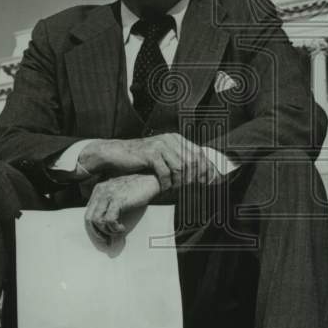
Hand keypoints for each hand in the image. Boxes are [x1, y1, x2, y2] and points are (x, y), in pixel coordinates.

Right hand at [79, 134, 217, 190]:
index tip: (211, 181)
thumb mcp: (161, 155)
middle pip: (192, 161)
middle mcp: (170, 139)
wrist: (116, 153)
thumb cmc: (139, 158)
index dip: (207, 167)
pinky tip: (164, 188)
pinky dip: (167, 183)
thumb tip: (197, 172)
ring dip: (179, 182)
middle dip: (195, 177)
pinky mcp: (151, 154)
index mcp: (175, 138)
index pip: (198, 152)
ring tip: (175, 189)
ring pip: (180, 168)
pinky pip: (165, 173)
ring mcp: (160, 146)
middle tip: (194, 188)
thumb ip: (177, 159)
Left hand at [84, 173, 160, 242]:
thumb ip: (108, 204)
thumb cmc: (136, 189)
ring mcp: (109, 195)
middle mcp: (101, 191)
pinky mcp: (118, 200)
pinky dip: (115, 228)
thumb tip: (103, 224)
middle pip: (89, 217)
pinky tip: (122, 228)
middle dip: (97, 232)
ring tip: (116, 232)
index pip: (88, 212)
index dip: (93, 227)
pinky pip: (110, 220)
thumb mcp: (117, 193)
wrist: (151, 182)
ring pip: (98, 220)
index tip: (101, 236)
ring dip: (107, 231)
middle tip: (106, 240)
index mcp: (99, 190)